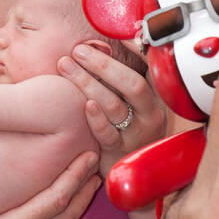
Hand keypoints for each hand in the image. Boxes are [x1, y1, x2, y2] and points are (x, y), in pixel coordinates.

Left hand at [57, 45, 165, 175]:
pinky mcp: (119, 153)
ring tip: (66, 67)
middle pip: (132, 84)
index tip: (102, 39)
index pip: (144, 71)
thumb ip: (120, 82)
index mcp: (153, 101)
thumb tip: (101, 46)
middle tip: (76, 51)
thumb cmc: (126, 133)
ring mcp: (135, 136)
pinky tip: (84, 104)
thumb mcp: (132, 108)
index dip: (126, 52)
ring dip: (88, 83)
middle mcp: (149, 117)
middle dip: (102, 65)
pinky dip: (96, 118)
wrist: (133, 179)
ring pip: (114, 106)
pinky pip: (107, 134)